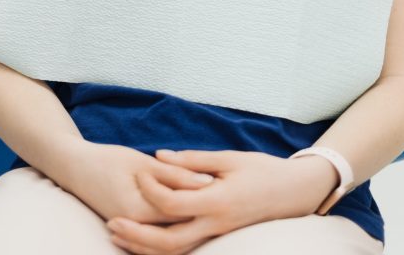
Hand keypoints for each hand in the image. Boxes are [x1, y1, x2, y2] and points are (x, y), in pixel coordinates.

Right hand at [64, 140, 216, 224]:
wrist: (74, 168)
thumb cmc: (107, 160)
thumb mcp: (142, 163)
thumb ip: (174, 174)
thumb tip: (207, 182)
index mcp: (140, 209)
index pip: (184, 210)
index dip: (205, 196)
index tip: (222, 180)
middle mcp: (137, 226)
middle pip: (181, 225)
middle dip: (201, 210)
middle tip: (220, 190)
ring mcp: (133, 230)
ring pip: (171, 232)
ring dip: (189, 218)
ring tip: (206, 200)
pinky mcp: (131, 227)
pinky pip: (159, 229)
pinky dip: (174, 221)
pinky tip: (188, 208)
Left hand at [106, 148, 336, 254]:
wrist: (293, 192)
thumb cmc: (261, 170)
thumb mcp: (229, 158)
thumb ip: (193, 160)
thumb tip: (158, 157)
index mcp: (217, 201)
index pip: (173, 203)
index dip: (151, 189)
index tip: (138, 173)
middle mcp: (215, 225)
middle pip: (168, 243)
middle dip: (136, 236)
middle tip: (110, 223)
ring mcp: (217, 236)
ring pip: (175, 253)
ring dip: (144, 247)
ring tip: (118, 235)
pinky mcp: (217, 237)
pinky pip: (185, 249)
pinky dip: (161, 248)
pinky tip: (143, 239)